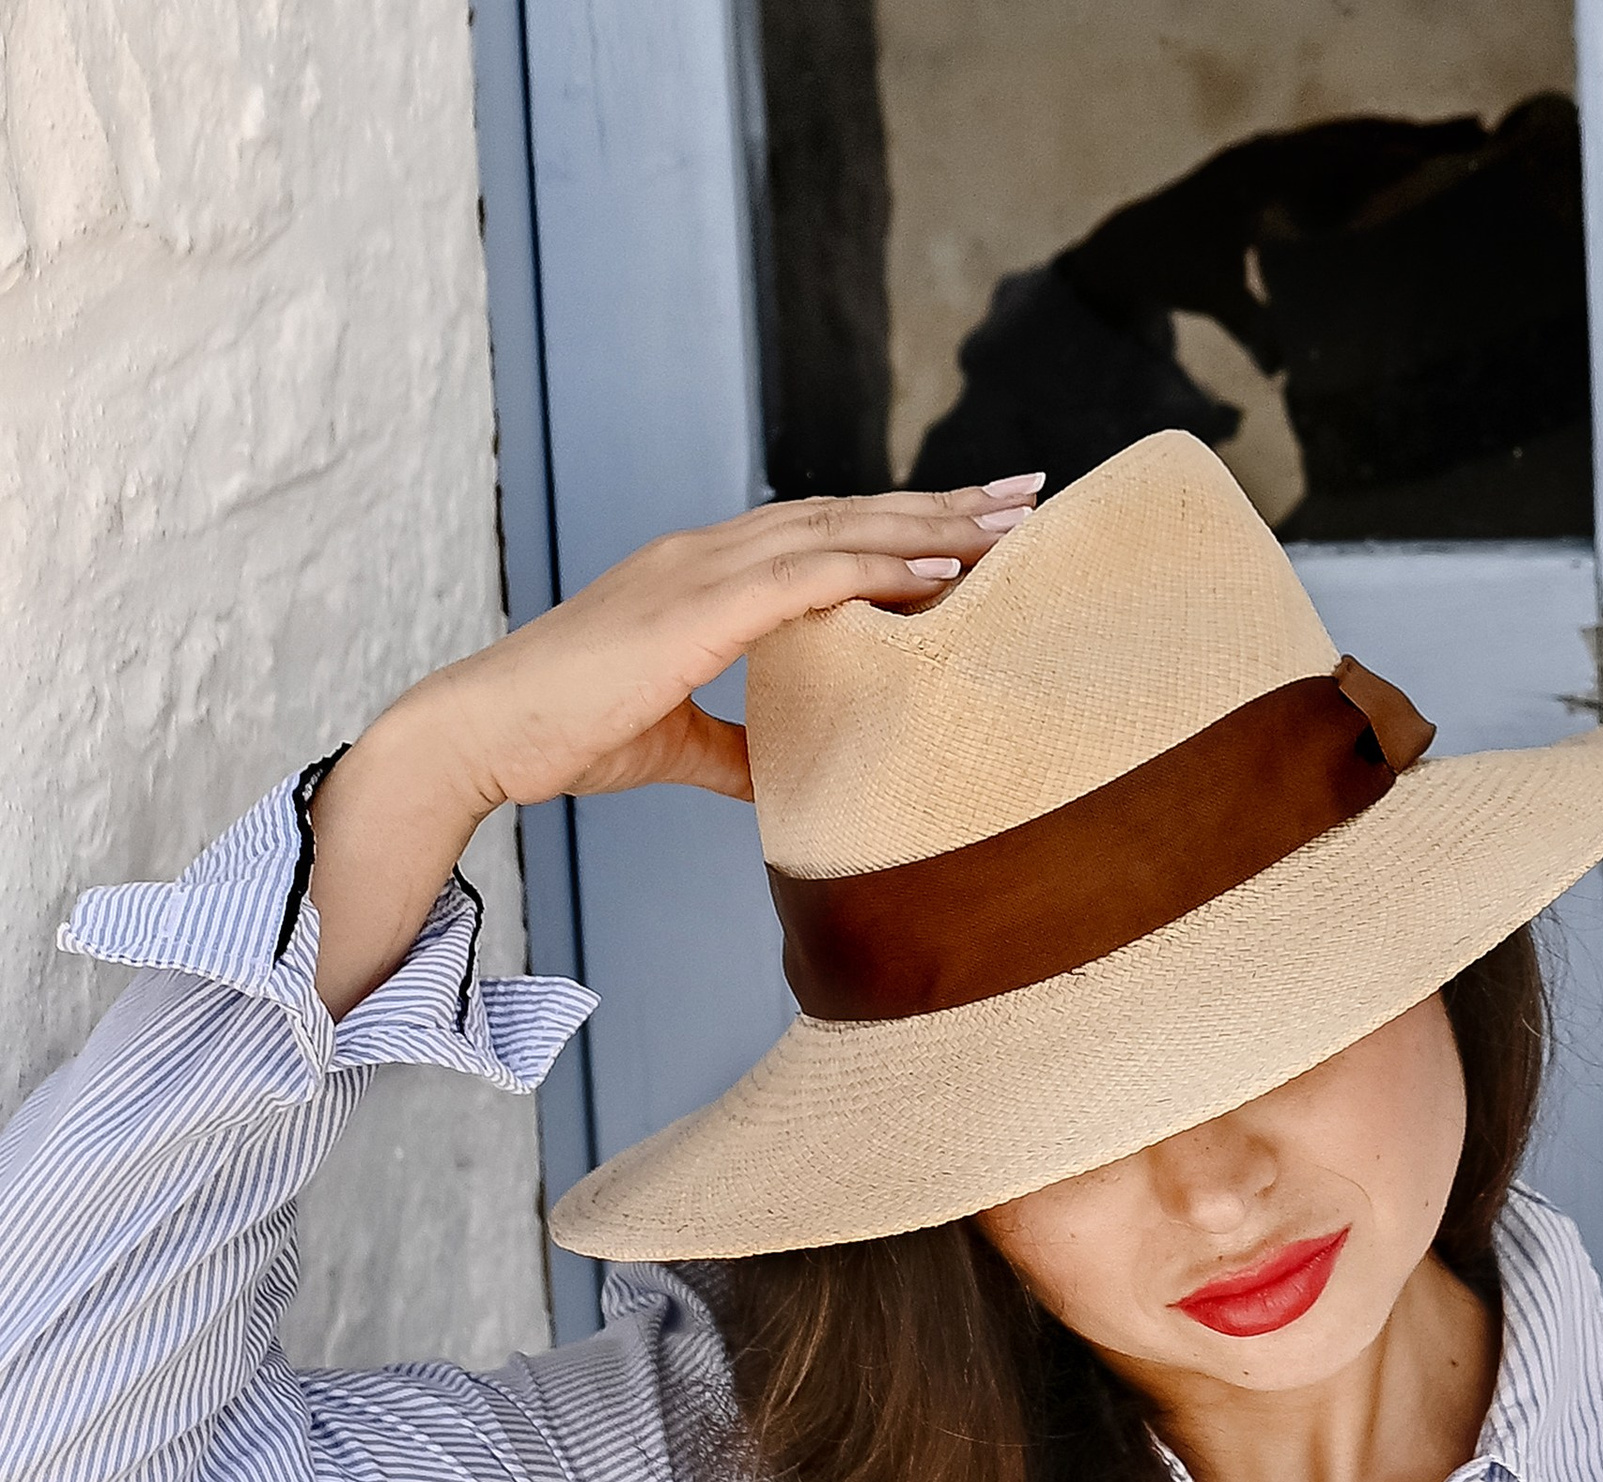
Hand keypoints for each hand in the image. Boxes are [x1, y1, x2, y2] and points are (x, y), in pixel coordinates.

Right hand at [306, 480, 1040, 1014]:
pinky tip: (946, 568)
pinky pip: (810, 576)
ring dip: (934, 524)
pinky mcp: (696, 609)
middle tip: (1028, 496)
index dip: (903, 526)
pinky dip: (882, 567)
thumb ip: (733, 746)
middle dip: (944, 504)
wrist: (485, 732)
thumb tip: (778, 774)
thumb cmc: (565, 732)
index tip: (979, 528)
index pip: (824, 535)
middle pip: (849, 513)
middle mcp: (710, 553)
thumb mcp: (673, 741)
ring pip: (842, 531)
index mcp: (705, 574)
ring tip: (1013, 523)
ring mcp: (703, 571)